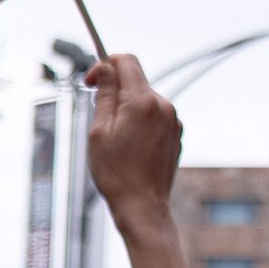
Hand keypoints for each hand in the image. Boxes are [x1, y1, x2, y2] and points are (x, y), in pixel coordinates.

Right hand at [81, 54, 181, 234]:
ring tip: (114, 136)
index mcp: (142, 101)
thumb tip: (105, 68)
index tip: (92, 83)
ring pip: (144, 98)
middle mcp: (163, 105)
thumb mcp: (99, 131)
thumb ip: (105, 94)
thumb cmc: (116, 173)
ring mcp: (173, 120)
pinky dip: (140, 120)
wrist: (143, 206)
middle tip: (98, 113)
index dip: (105, 64)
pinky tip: (130, 145)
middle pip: (136, 79)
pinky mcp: (176, 133)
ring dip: (127, 106)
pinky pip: (155, 115)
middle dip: (115, 88)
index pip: (126, 61)